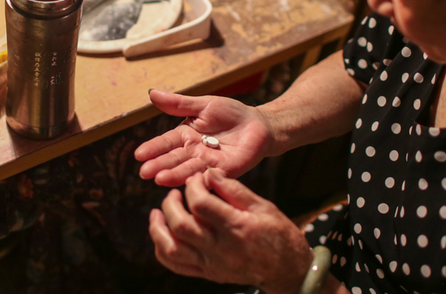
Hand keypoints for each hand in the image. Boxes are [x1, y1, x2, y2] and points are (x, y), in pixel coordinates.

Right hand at [135, 90, 272, 186]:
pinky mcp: (227, 170)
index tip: (138, 155)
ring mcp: (209, 163)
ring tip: (161, 179)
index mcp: (186, 136)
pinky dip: (203, 178)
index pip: (166, 143)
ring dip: (176, 175)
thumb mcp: (203, 105)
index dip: (153, 149)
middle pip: (175, 159)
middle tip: (144, 172)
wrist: (258, 123)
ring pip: (190, 169)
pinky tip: (192, 182)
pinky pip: (213, 174)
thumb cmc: (230, 113)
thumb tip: (151, 93)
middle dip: (160, 166)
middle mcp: (194, 152)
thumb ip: (179, 104)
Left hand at [149, 169, 312, 293]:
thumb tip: (209, 172)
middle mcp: (219, 248)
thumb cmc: (278, 234)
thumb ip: (233, 189)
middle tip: (176, 192)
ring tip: (159, 211)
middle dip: (171, 203)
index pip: (201, 204)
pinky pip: (175, 265)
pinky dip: (163, 248)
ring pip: (171, 249)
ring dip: (158, 228)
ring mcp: (211, 264)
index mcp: (236, 227)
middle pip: (180, 225)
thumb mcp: (262, 206)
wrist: (287, 270)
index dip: (192, 186)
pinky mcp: (206, 273)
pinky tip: (163, 232)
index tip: (196, 178)